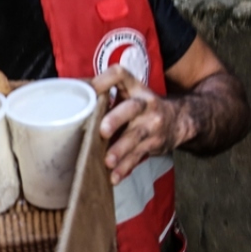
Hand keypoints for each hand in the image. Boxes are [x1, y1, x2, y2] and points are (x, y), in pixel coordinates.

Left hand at [90, 65, 192, 184]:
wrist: (180, 120)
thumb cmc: (144, 108)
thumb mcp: (131, 95)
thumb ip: (107, 97)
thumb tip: (71, 104)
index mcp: (135, 88)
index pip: (119, 75)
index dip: (103, 80)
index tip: (87, 89)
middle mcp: (145, 104)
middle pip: (131, 108)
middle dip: (116, 119)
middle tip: (102, 130)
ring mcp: (152, 124)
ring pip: (136, 136)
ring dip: (121, 150)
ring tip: (108, 161)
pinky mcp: (154, 143)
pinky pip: (138, 156)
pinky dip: (126, 168)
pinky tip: (114, 176)